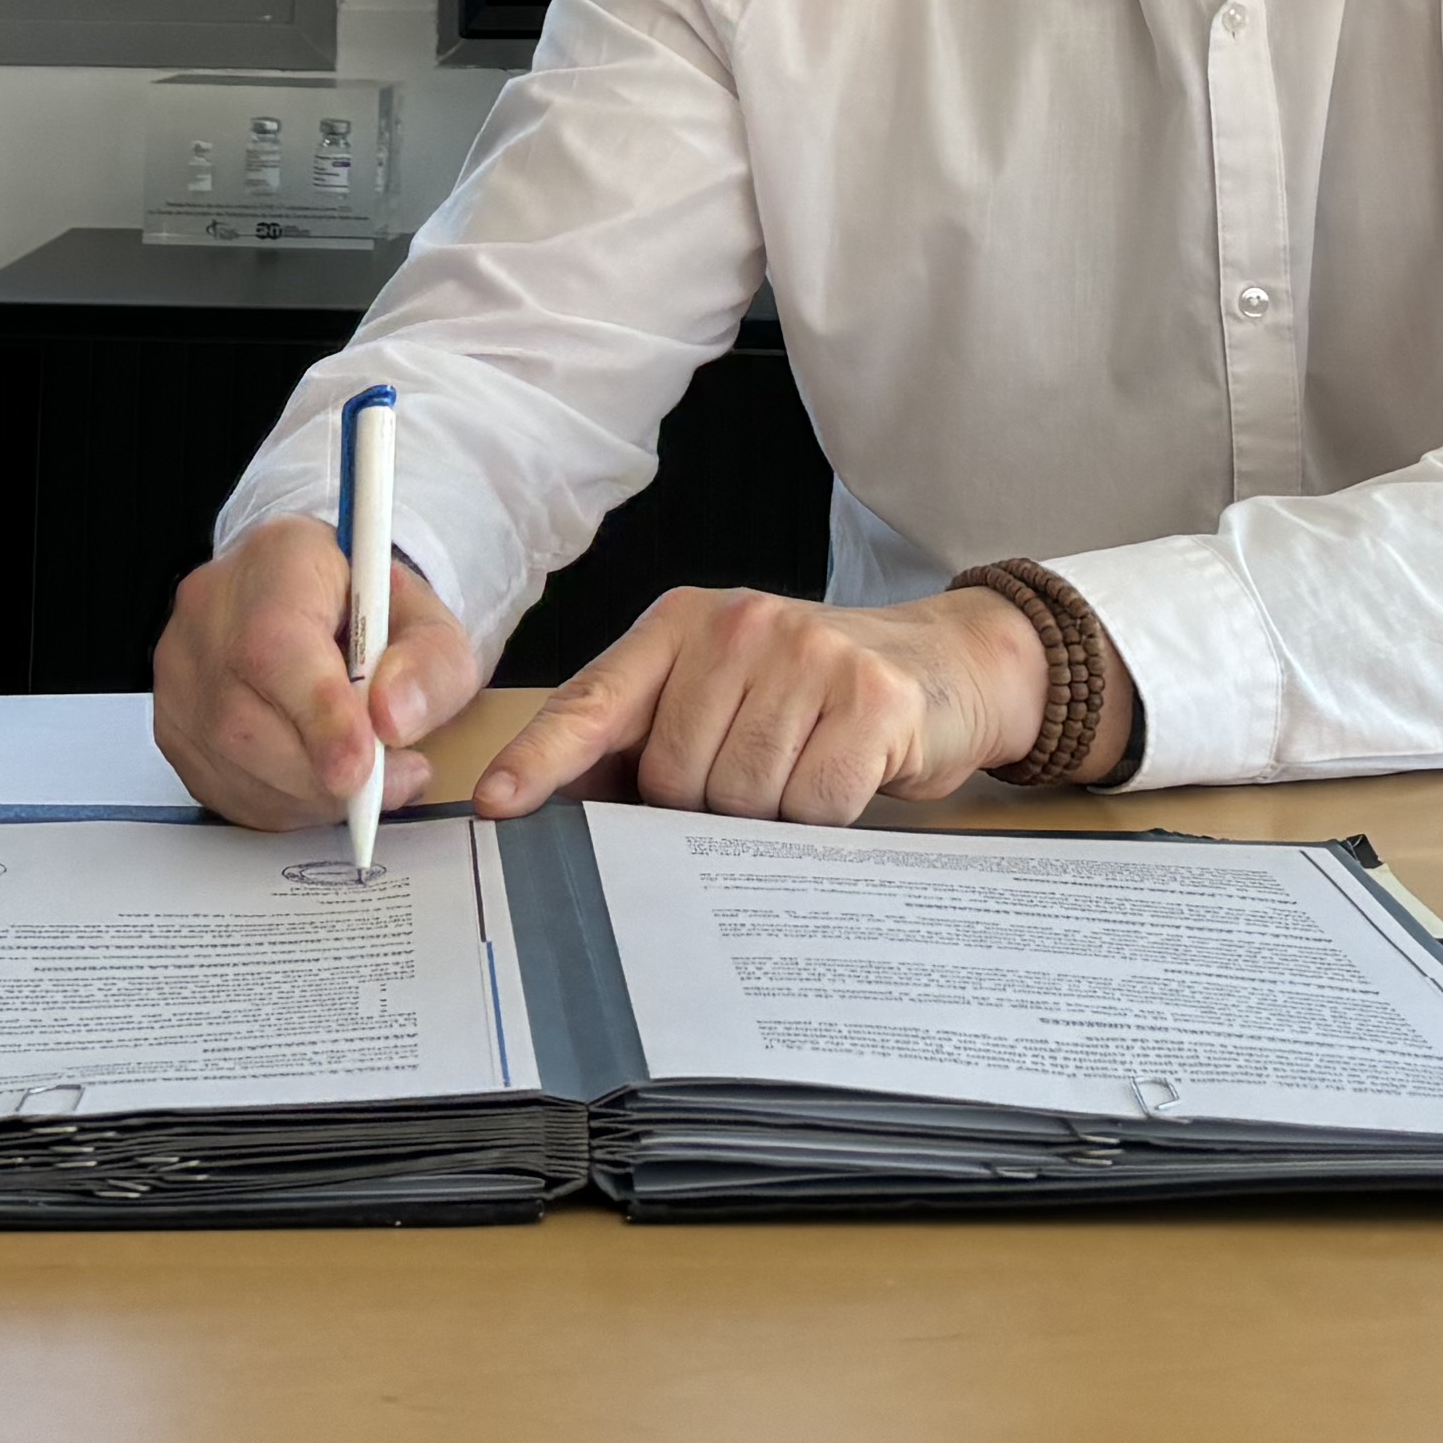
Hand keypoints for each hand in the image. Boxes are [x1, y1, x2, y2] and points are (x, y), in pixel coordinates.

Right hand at [151, 514, 478, 830]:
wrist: (319, 607)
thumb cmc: (370, 612)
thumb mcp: (430, 622)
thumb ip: (431, 665)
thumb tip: (395, 718)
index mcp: (278, 560)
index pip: (277, 645)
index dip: (318, 715)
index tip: (361, 766)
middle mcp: (209, 610)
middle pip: (246, 719)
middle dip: (324, 772)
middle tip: (392, 780)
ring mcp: (178, 672)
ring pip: (233, 765)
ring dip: (310, 795)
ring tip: (363, 773)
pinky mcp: (170, 728)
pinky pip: (222, 792)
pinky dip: (282, 804)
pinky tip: (317, 777)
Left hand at [468, 584, 1063, 823]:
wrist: (945, 664)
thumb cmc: (812, 696)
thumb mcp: (721, 693)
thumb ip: (645, 738)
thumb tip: (554, 806)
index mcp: (681, 625)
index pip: (594, 699)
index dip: (542, 757)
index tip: (497, 805)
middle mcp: (739, 625)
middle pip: (672, 777)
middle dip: (703, 809)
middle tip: (754, 780)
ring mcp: (807, 654)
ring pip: (739, 799)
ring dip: (769, 816)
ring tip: (802, 772)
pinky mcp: (870, 697)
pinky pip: (812, 806)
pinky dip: (825, 818)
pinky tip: (846, 777)